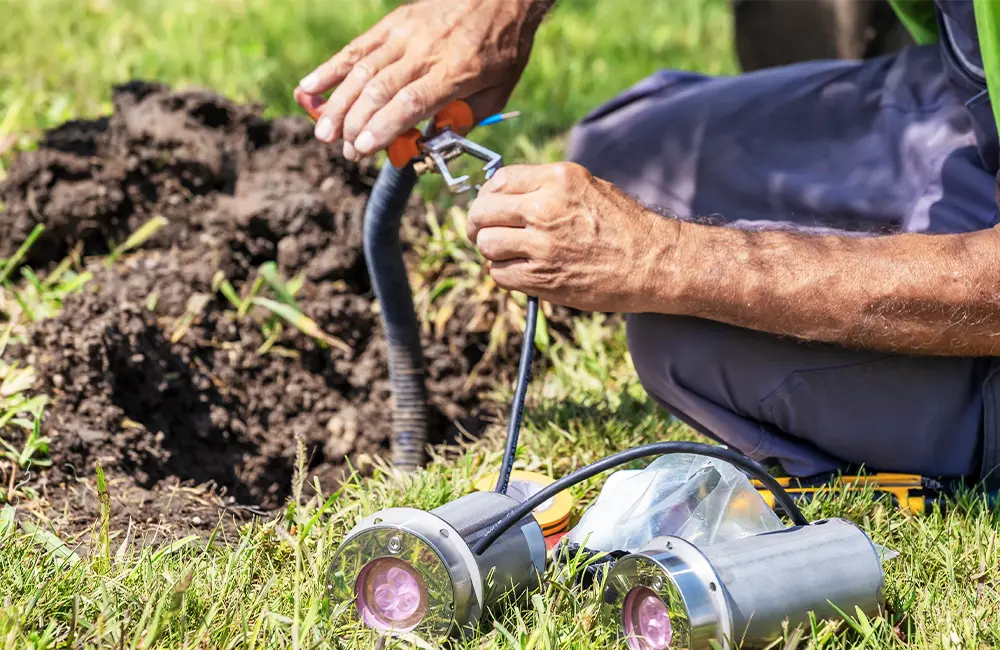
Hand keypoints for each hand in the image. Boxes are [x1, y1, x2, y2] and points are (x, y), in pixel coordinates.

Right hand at [294, 0, 549, 159]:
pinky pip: (357, 47)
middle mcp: (424, 52)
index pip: (409, 103)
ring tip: (323, 132)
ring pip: (362, 71)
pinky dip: (331, 69)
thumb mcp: (496, 92)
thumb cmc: (501, 50)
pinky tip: (309, 88)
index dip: (382, 127)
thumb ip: (463, 120)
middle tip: (345, 151)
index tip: (363, 148)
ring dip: (338, 104)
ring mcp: (405, 35)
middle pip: (380, 91)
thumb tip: (429, 142)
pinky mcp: (393, 24)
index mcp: (453, 73)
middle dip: (357, 125)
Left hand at [467, 163, 678, 312]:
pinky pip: (500, 274)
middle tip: (482, 232)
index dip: (487, 195)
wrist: (652, 262)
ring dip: (493, 250)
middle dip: (478, 224)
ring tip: (509, 253)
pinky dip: (504, 274)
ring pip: (487, 244)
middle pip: (482, 212)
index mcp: (558, 179)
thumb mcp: (587, 186)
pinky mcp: (542, 277)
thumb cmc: (624, 224)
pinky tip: (521, 271)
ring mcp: (542, 245)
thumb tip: (505, 193)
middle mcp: (545, 208)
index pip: (498, 180)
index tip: (490, 206)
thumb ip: (546, 186)